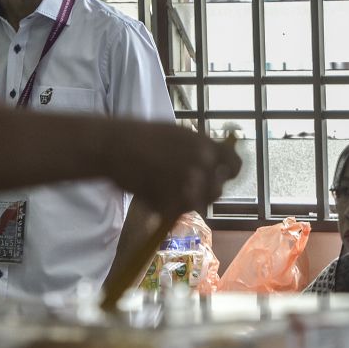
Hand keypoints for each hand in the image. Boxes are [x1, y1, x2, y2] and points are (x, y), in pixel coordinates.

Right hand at [111, 125, 240, 220]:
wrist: (114, 146)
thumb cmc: (143, 135)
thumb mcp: (180, 134)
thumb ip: (200, 150)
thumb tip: (214, 161)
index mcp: (207, 148)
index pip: (235, 166)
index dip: (226, 172)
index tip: (218, 175)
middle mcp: (202, 169)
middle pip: (217, 190)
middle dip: (204, 190)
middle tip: (184, 185)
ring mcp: (187, 188)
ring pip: (197, 204)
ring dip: (185, 200)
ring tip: (165, 189)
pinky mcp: (170, 204)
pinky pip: (176, 212)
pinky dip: (166, 207)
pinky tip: (152, 193)